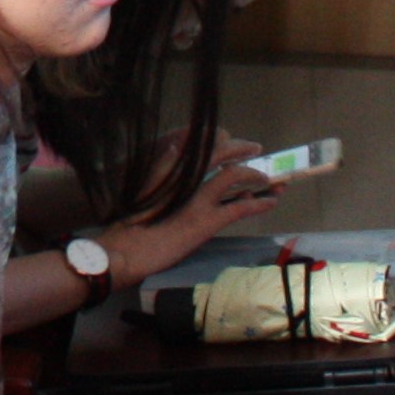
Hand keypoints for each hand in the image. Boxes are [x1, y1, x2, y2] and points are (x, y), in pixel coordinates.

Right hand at [109, 140, 281, 282]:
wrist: (123, 252)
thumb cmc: (127, 229)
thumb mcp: (142, 195)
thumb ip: (159, 175)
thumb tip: (175, 152)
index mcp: (165, 170)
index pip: (198, 146)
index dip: (219, 143)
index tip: (230, 142)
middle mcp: (182, 178)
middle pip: (219, 153)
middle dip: (242, 152)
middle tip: (255, 153)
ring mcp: (196, 198)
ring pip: (235, 177)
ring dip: (256, 177)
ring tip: (271, 182)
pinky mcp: (207, 220)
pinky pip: (241, 207)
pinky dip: (259, 203)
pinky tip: (270, 202)